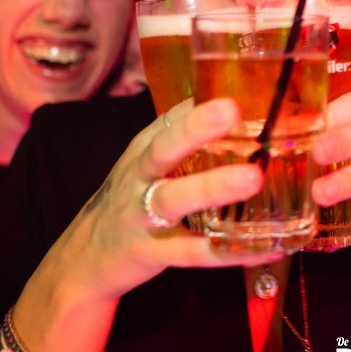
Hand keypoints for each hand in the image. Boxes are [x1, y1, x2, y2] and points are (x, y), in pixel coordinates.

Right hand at [46, 98, 283, 303]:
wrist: (84, 261)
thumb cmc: (129, 203)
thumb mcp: (146, 166)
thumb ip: (182, 141)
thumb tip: (236, 110)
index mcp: (143, 151)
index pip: (170, 118)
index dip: (200, 104)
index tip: (235, 90)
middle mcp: (139, 178)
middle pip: (163, 148)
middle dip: (194, 128)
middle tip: (230, 110)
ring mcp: (141, 216)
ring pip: (174, 198)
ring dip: (212, 187)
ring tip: (252, 178)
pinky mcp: (150, 253)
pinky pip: (193, 253)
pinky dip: (228, 252)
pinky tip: (266, 248)